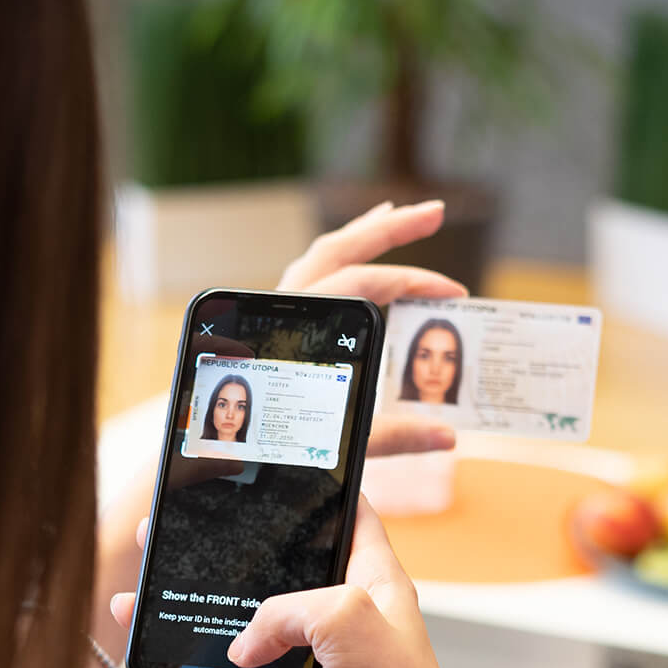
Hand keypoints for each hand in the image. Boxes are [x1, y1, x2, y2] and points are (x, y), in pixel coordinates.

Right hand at [111, 500, 474, 667]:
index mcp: (373, 588)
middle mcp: (343, 628)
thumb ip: (286, 610)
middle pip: (272, 585)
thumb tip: (244, 647)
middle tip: (170, 544)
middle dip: (220, 567)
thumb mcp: (348, 617)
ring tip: (132, 610)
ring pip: (237, 648)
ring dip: (184, 634)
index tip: (273, 477)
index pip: (348, 525)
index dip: (317, 498)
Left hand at [283, 198, 464, 458]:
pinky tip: (355, 259)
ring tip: (394, 215)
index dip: (414, 282)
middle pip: (341, 249)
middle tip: (436, 211)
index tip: (453, 294)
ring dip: (360, 235)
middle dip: (391, 228)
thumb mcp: (339, 441)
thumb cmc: (271, 448)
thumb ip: (394, 436)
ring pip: (320, 257)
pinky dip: (338, 261)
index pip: (364, 285)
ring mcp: (274, 312)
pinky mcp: (272, 324)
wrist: (214, 456)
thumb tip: (448, 438)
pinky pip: (309, 277)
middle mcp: (283, 308)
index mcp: (300, 327)